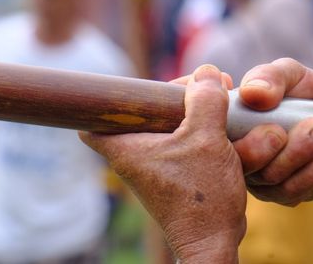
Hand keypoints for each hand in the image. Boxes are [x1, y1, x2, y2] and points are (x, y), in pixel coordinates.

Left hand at [80, 65, 245, 262]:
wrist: (214, 240)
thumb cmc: (202, 197)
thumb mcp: (205, 139)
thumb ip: (205, 100)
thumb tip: (207, 72)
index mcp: (126, 146)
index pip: (93, 115)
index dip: (111, 96)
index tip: (139, 86)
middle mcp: (133, 155)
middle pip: (141, 110)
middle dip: (169, 95)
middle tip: (200, 87)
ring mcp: (154, 164)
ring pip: (165, 122)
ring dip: (189, 110)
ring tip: (215, 102)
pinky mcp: (172, 171)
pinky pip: (180, 138)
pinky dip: (197, 128)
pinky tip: (218, 124)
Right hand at [233, 58, 312, 205]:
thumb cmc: (302, 88)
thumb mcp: (287, 74)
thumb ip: (269, 77)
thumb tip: (253, 94)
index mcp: (228, 127)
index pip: (222, 149)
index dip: (247, 148)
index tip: (278, 134)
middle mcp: (236, 156)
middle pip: (250, 173)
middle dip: (286, 157)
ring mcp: (259, 179)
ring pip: (274, 188)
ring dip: (306, 169)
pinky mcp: (283, 192)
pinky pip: (295, 196)